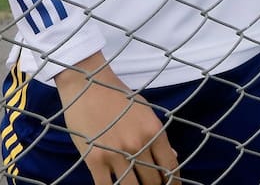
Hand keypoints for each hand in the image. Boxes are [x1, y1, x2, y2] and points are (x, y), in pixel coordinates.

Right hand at [55, 53, 179, 184]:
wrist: (87, 83)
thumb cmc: (117, 95)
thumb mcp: (144, 110)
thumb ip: (157, 135)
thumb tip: (171, 157)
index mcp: (153, 131)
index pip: (170, 166)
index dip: (173, 182)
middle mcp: (137, 144)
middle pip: (152, 180)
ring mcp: (115, 153)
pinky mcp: (94, 160)